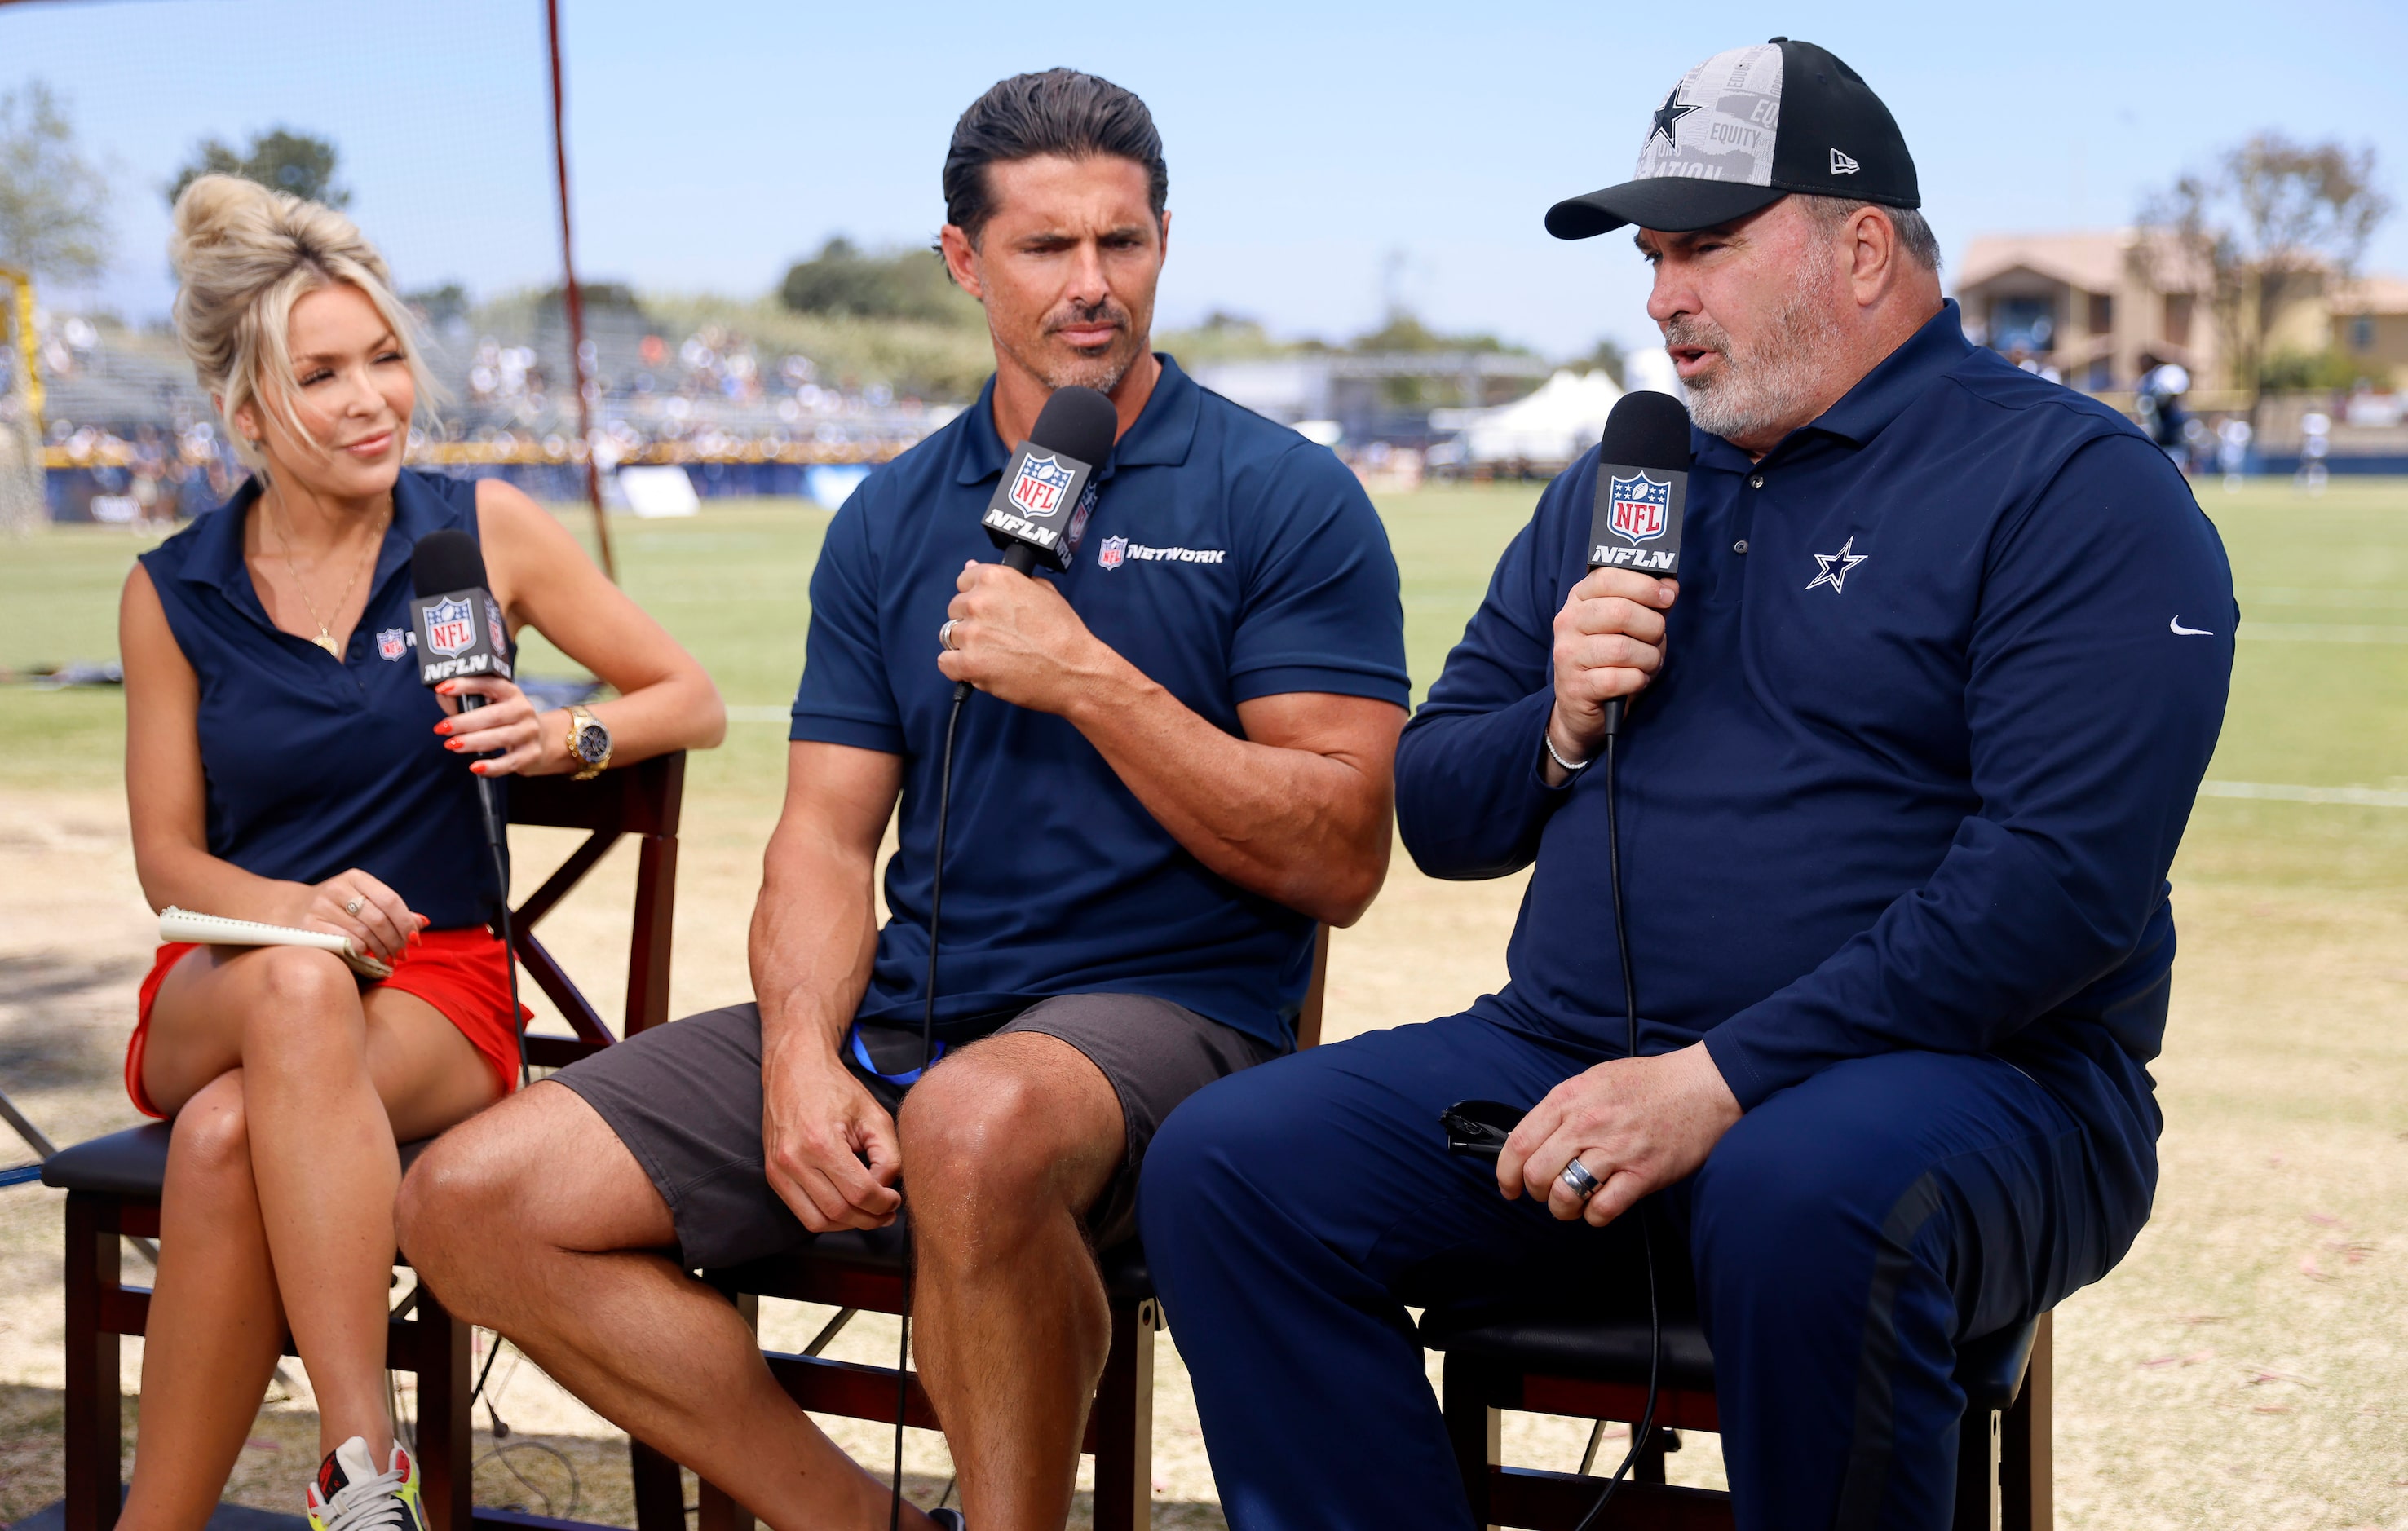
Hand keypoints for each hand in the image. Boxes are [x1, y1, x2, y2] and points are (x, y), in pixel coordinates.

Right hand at [291, 869, 426, 962]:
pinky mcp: (310, 926)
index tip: (415, 940)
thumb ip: (393, 911)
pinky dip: (361, 953)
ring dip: (381, 950)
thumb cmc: (340, 908)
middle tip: (402, 954)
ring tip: (388, 958)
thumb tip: (422, 923)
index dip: (406, 922)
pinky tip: (366, 955)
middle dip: (395, 940)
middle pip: (379, 919)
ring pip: (364, 933)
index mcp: (356, 877)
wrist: (293, 910)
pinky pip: (345, 944)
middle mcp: (337, 888)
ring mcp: (321, 907)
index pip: (390, 900)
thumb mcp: (365, 900)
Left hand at [433, 676, 561, 776]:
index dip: (466, 685)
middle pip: (494, 715)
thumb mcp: (487, 706)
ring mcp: (530, 732)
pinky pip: (509, 762)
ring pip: (501, 738)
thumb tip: (442, 696)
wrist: (539, 740)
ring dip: (473, 742)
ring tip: (452, 745)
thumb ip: (462, 701)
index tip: (443, 688)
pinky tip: (475, 767)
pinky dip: (491, 767)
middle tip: (442, 728)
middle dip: (465, 722)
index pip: (489, 683)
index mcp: (510, 692)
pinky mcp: (532, 754)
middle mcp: (523, 710)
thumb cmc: (503, 722)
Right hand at [761, 1039, 903, 1231]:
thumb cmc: (836, 1089)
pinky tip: (846, 1207)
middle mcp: (794, 1160)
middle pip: (840, 1212)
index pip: (860, 1193)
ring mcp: (779, 1170)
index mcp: (821, 1142)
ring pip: (819, 1221)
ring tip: (869, 1212)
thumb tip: (887, 1191)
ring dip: (849, 1224)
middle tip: (887, 1211)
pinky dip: (828, 1218)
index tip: (895, 1199)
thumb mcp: (874, 1115)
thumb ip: (889, 1155)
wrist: (794, 1068)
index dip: (884, 1203)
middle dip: (870, 1218)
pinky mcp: (773, 1175)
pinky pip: (802, 1213)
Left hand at [935, 560, 1127, 714]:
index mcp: (996, 579)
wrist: (1074, 671)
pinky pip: (945, 663)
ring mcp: (972, 634)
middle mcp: (979, 602)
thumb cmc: (1064, 634)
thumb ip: (1006, 580)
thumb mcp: (1043, 591)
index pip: (963, 581)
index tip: (987, 610)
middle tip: (996, 636)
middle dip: (971, 622)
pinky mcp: (969, 664)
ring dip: (966, 646)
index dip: (975, 597)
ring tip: (993, 654)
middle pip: (955, 610)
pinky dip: (958, 669)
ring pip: (949, 636)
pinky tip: (980, 669)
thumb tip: (974, 568)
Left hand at [1496, 1043, 1740, 1226]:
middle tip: (1547, 1193)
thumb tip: (1533, 1140)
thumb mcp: (1593, 1080)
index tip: (1509, 1187)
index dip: (1506, 1172)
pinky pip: (1603, 1210)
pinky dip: (1594, 1216)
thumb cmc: (1648, 1084)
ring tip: (1573, 1203)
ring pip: (1565, 1195)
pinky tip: (1600, 1206)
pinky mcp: (1643, 1174)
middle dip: (1535, 1193)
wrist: (1701, 1086)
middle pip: (1537, 1174)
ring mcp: (1616, 1150)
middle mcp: (1587, 1124)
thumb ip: (1562, 1107)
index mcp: (1569, 1098)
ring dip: (1563, 1208)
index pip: (1519, 1143)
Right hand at [1546, 569, 1677, 772]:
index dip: (1643, 585)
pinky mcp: (1576, 687)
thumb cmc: (1609, 659)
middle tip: (1657, 638)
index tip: (1667, 597)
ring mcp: (1568, 655)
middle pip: (1620, 612)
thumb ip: (1649, 603)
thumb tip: (1670, 585)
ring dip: (1648, 658)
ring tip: (1648, 663)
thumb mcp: (1628, 625)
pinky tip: (1636, 680)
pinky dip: (1638, 680)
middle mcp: (1567, 623)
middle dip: (1652, 626)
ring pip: (1623, 648)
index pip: (1608, 578)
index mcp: (1579, 599)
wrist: (1580, 705)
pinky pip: (1619, 679)